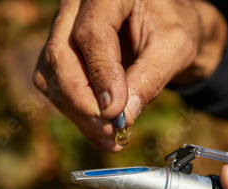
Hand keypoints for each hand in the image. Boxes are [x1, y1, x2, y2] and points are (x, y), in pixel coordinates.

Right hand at [33, 0, 227, 150]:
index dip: (101, 76)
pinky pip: (56, 88)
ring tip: (111, 138)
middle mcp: (75, 7)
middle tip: (110, 129)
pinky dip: (78, 115)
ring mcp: (62, 31)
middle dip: (83, 102)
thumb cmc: (172, 29)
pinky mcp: (60, 56)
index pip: (92, 33)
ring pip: (52, 77)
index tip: (115, 113)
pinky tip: (101, 132)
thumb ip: (151, 77)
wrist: (165, 28)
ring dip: (79, 114)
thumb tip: (124, 117)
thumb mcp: (175, 47)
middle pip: (61, 55)